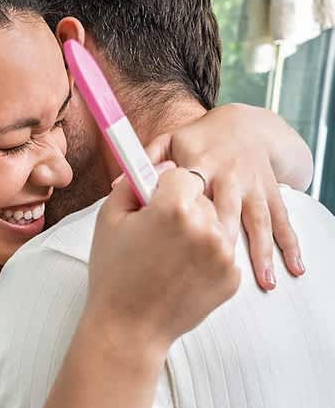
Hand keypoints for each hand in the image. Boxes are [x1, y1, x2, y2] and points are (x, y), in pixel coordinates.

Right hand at [87, 164, 240, 351]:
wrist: (129, 328)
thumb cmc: (114, 275)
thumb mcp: (109, 220)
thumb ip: (132, 184)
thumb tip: (155, 167)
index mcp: (174, 208)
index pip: (181, 174)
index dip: (163, 187)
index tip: (153, 202)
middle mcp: (206, 228)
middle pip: (201, 198)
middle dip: (183, 208)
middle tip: (157, 235)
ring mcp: (224, 255)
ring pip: (214, 223)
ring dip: (197, 231)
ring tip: (169, 256)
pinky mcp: (233, 277)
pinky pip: (222, 251)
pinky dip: (206, 257)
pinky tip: (181, 273)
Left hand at [145, 104, 309, 290]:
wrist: (244, 126)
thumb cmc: (196, 140)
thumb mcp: (168, 141)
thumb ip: (144, 161)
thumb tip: (117, 186)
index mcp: (200, 161)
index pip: (190, 188)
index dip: (182, 214)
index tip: (172, 244)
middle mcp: (229, 174)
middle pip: (226, 209)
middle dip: (221, 239)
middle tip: (212, 271)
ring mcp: (253, 185)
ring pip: (258, 219)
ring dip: (262, 251)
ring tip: (264, 281)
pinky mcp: (270, 195)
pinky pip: (281, 221)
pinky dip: (289, 245)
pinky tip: (291, 269)